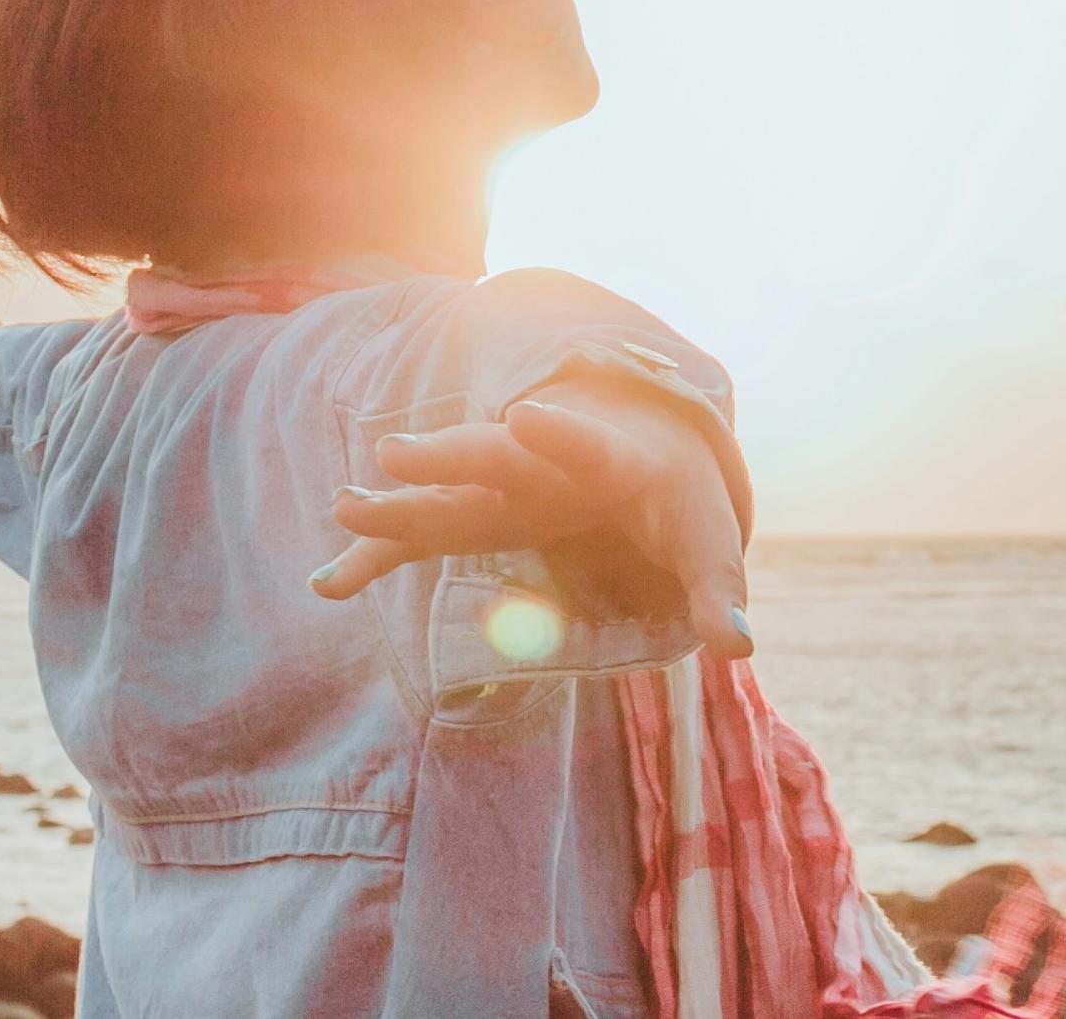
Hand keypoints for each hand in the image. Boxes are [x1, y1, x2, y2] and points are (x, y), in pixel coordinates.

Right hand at [312, 385, 752, 658]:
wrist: (643, 445)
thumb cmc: (678, 495)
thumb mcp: (707, 539)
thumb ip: (718, 591)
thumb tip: (736, 648)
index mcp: (608, 460)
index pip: (585, 445)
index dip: (560, 434)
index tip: (526, 418)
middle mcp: (543, 463)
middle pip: (491, 457)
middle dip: (447, 456)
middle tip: (393, 453)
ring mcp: (503, 488)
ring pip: (445, 492)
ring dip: (397, 503)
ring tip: (343, 507)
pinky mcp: (480, 516)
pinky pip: (422, 537)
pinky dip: (379, 555)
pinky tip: (330, 584)